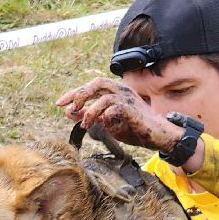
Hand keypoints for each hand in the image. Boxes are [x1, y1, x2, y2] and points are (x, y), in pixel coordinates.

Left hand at [56, 79, 179, 153]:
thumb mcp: (107, 123)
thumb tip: (69, 112)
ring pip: (103, 96)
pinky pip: (114, 108)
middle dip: (80, 94)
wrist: (158, 135)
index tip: (60, 104)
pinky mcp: (133, 109)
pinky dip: (106, 116)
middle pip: (96, 83)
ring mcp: (128, 98)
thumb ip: (90, 115)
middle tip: (70, 108)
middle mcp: (121, 90)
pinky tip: (104, 125)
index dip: (74, 93)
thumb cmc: (134, 128)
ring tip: (86, 124)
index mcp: (114, 91)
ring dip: (91, 111)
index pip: (91, 86)